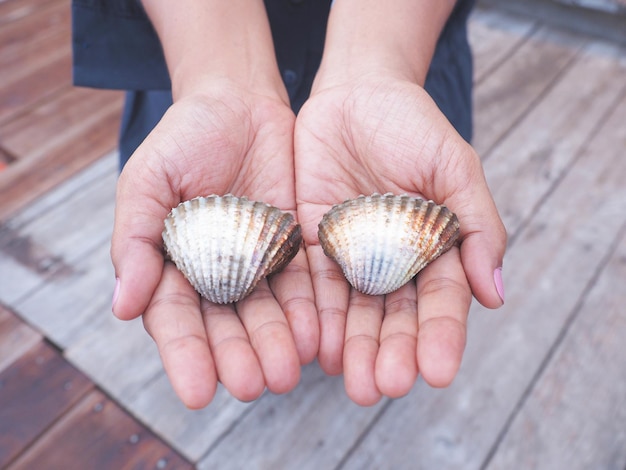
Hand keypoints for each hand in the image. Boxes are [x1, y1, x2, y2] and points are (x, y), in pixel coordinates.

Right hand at [111, 85, 317, 407]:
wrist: (237, 103)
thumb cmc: (183, 138)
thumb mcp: (148, 181)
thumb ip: (134, 240)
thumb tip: (123, 307)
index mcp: (171, 266)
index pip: (176, 320)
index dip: (185, 355)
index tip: (197, 393)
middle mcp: (215, 275)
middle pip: (225, 326)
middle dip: (237, 357)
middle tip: (251, 387)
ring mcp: (256, 264)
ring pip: (266, 313)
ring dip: (275, 345)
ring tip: (286, 375)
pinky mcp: (293, 248)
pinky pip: (302, 285)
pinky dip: (308, 312)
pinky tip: (315, 337)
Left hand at [295, 77, 506, 405]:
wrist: (357, 95)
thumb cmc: (414, 126)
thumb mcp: (455, 168)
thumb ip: (476, 226)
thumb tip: (495, 294)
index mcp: (433, 249)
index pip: (440, 301)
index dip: (440, 336)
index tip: (437, 372)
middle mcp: (392, 261)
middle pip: (393, 316)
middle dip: (390, 352)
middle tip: (382, 387)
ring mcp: (351, 255)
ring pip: (352, 309)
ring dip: (351, 347)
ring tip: (352, 382)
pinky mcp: (311, 243)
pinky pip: (311, 284)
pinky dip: (314, 315)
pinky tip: (315, 346)